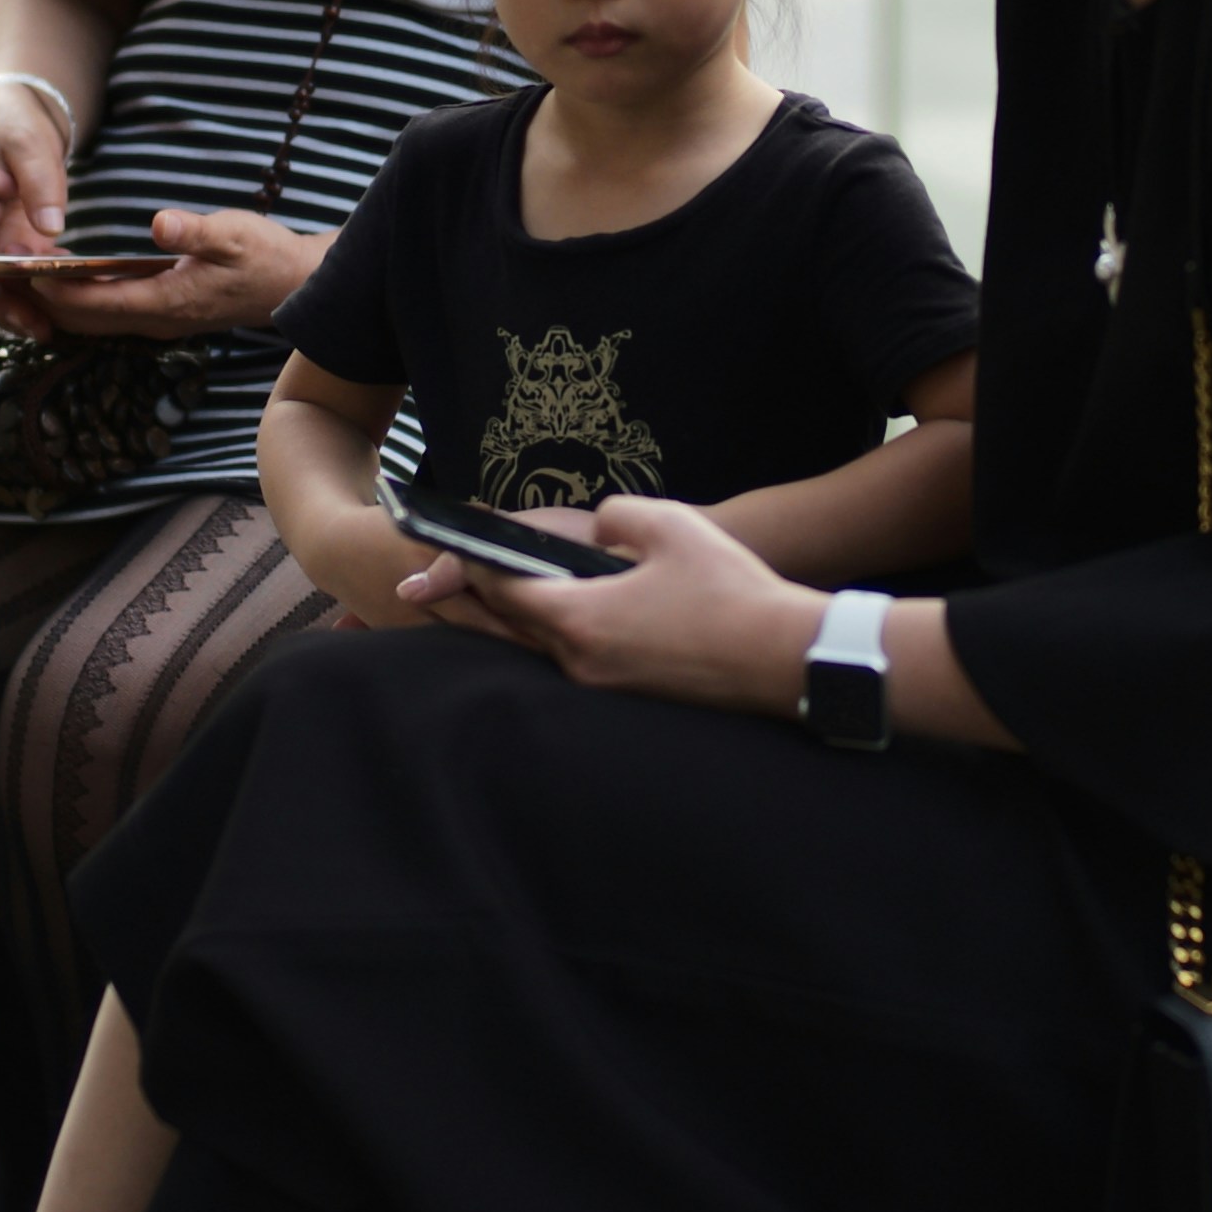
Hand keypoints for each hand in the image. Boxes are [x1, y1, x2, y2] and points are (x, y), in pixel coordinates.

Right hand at [0, 100, 77, 332]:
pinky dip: (40, 292)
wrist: (18, 120)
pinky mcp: (13, 244)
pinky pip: (21, 276)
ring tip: (48, 330)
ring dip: (18, 307)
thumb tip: (51, 229)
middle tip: (32, 325)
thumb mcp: (31, 142)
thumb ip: (40, 181)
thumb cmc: (17, 125)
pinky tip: (66, 305)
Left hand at [27, 206, 318, 339]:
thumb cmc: (265, 256)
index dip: (57, 288)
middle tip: (6, 272)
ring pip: (91, 322)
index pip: (96, 303)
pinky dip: (78, 299)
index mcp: (168, 302)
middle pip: (82, 320)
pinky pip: (106, 315)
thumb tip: (159, 224)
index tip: (24, 267)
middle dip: (43, 299)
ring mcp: (157, 322)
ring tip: (21, 274)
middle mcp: (155, 320)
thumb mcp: (236, 233)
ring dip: (56, 302)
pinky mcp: (160, 314)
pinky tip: (62, 277)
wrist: (293, 286)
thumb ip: (196, 231)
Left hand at [398, 493, 820, 714]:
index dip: (472, 565)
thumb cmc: (729, 588)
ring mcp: (603, 686)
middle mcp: (579, 661)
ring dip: (514, 624)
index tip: (449, 549)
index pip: (504, 590)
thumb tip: (597, 528)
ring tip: (490, 603)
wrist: (782, 657)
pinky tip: (559, 626)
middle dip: (472, 604)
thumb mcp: (668, 525)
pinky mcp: (628, 696)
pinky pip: (572, 664)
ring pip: (539, 650)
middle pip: (509, 629)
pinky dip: (551, 641)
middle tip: (430, 591)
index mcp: (579, 619)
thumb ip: (614, 514)